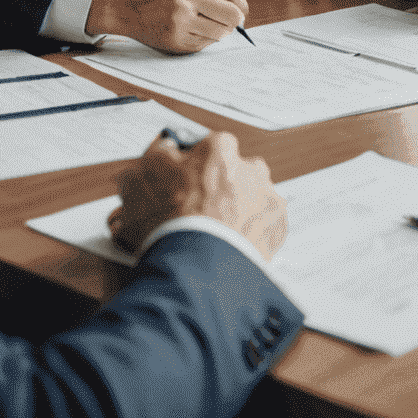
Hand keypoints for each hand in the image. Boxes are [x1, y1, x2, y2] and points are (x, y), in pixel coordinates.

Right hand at [87, 0, 249, 51]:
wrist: (127, 7)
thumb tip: (241, 9)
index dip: (240, 4)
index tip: (241, 11)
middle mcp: (185, 2)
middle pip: (231, 16)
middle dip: (234, 20)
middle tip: (230, 21)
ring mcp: (180, 24)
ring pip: (220, 33)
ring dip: (220, 31)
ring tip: (208, 24)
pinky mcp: (175, 42)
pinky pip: (204, 44)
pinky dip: (204, 39)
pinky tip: (193, 31)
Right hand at [108, 130, 287, 259]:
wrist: (196, 270)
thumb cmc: (170, 224)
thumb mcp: (141, 177)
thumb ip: (157, 154)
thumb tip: (163, 148)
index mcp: (221, 149)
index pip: (206, 147)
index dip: (190, 166)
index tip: (181, 181)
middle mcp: (251, 168)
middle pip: (232, 173)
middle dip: (216, 189)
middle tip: (193, 212)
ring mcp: (267, 198)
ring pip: (249, 199)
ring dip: (233, 212)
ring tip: (209, 234)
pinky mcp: (276, 229)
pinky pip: (261, 227)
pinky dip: (247, 235)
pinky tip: (225, 246)